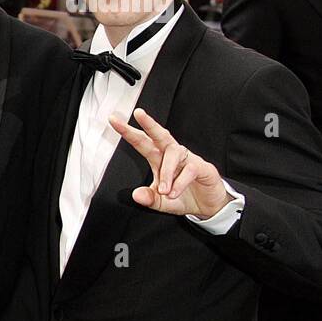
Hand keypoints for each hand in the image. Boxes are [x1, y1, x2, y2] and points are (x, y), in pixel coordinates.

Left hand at [110, 108, 230, 218]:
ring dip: (166, 172)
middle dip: (149, 124)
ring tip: (164, 191)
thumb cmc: (182, 198)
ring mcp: (188, 159)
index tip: (113, 120)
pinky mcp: (203, 167)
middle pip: (161, 135)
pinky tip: (174, 193)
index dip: (128, 132)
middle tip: (138, 113)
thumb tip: (136, 195)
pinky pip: (190, 169)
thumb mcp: (161, 203)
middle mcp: (173, 155)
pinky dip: (180, 183)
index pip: (142, 142)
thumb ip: (149, 198)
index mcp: (159, 159)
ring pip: (174, 153)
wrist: (207, 206)